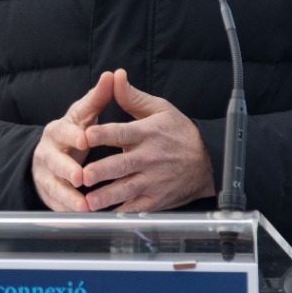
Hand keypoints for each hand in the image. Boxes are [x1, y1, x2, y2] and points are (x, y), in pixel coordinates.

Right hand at [31, 72, 116, 210]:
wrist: (52, 154)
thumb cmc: (74, 132)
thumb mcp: (84, 114)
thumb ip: (98, 97)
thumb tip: (113, 73)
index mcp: (57, 130)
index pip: (63, 131)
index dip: (73, 135)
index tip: (85, 139)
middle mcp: (47, 152)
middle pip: (53, 161)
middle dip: (66, 169)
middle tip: (80, 176)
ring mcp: (45, 175)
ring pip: (53, 186)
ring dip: (68, 197)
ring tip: (84, 206)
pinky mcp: (48, 194)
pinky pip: (56, 205)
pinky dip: (68, 212)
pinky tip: (82, 219)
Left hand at [80, 69, 214, 211]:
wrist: (208, 161)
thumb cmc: (179, 132)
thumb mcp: (160, 109)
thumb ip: (132, 97)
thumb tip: (115, 76)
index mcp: (146, 133)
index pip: (121, 133)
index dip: (103, 134)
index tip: (86, 135)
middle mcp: (148, 158)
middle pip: (121, 165)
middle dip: (102, 171)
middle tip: (83, 175)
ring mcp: (152, 181)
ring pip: (126, 189)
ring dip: (106, 197)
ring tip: (88, 201)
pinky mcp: (156, 199)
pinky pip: (136, 208)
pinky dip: (120, 213)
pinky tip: (104, 217)